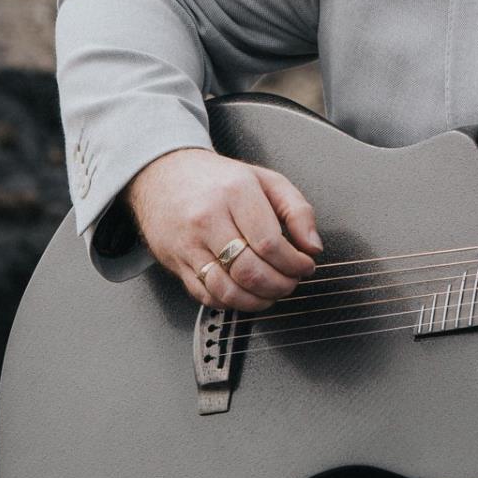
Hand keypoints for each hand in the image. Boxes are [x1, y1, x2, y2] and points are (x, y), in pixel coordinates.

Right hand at [124, 147, 322, 311]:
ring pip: (227, 289)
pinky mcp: (176, 262)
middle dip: (280, 285)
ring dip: (258, 300)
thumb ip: (297, 210)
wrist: (164, 174)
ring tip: (272, 292)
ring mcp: (189, 244)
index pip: (269, 243)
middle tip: (291, 282)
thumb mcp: (266, 180)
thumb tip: (313, 246)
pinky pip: (206, 295)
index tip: (305, 266)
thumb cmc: (218, 179)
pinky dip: (232, 303)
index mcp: (235, 193)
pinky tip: (246, 294)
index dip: (294, 263)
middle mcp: (208, 219)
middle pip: (249, 271)